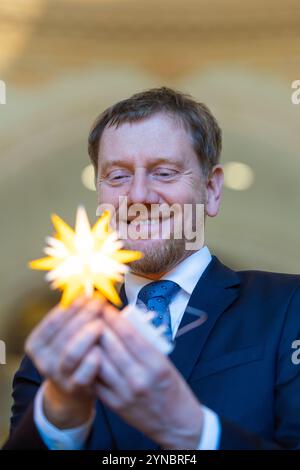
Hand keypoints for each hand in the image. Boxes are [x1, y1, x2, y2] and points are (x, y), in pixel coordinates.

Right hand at [25, 296, 105, 428]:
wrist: (72, 391)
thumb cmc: (73, 353)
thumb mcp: (65, 335)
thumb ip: (73, 316)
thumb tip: (90, 291)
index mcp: (37, 344)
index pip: (53, 321)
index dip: (72, 306)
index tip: (88, 294)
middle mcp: (44, 360)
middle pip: (63, 334)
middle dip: (83, 316)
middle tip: (99, 303)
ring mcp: (59, 375)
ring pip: (70, 354)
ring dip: (86, 336)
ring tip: (100, 323)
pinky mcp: (75, 388)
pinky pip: (83, 375)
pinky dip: (91, 362)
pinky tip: (101, 349)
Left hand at [94, 305, 203, 448]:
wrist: (176, 423)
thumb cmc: (172, 388)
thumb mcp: (166, 362)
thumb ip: (145, 344)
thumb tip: (124, 323)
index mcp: (156, 365)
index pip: (129, 335)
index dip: (114, 318)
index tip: (106, 307)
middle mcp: (139, 378)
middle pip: (111, 346)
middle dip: (99, 325)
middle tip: (91, 312)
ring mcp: (124, 393)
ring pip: (99, 362)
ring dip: (91, 343)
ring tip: (86, 330)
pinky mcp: (114, 404)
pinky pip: (96, 380)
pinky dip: (89, 364)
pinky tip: (86, 353)